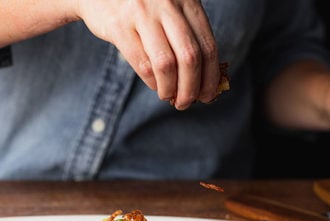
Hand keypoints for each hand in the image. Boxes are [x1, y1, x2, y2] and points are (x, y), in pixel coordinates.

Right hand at [75, 0, 220, 109]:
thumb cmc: (141, 4)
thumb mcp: (170, 7)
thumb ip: (186, 34)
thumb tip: (204, 79)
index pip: (207, 45)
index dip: (210, 76)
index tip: (208, 94)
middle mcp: (167, 3)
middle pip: (190, 57)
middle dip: (191, 88)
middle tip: (187, 102)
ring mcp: (142, 13)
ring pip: (166, 64)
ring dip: (170, 89)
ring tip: (169, 96)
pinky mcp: (118, 25)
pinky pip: (142, 64)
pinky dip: (152, 82)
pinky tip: (155, 85)